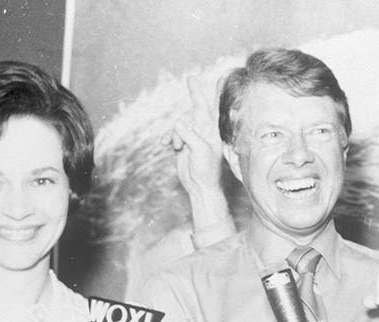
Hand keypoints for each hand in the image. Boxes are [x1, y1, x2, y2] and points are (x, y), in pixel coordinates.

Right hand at [163, 74, 229, 227]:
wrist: (200, 186)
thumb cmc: (206, 170)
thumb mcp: (200, 151)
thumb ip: (190, 135)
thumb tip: (178, 122)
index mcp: (211, 131)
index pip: (210, 107)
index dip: (209, 92)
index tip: (211, 77)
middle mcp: (203, 131)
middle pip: (196, 108)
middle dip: (193, 94)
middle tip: (190, 78)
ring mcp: (193, 136)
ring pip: (179, 124)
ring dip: (174, 134)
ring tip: (177, 147)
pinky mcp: (183, 143)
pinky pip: (173, 134)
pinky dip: (169, 137)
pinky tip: (167, 145)